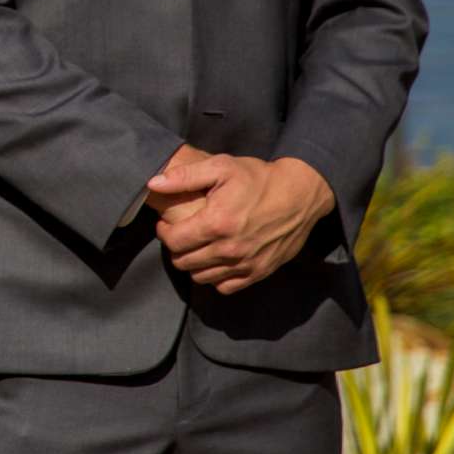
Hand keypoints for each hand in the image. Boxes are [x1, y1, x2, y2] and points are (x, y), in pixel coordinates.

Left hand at [150, 154, 336, 294]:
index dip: (163, 232)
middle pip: (184, 262)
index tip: (166, 224)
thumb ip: (184, 176)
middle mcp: (230, 249)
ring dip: (193, 264)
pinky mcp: (260, 272)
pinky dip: (215, 277)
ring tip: (196, 246)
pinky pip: (226, 287)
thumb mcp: (221, 167)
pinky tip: (215, 260)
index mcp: (217, 223)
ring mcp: (246, 264)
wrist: (300, 193)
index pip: (173, 242)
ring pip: (201, 277)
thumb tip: (152, 183)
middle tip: (180, 234)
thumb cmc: (258, 178)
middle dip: (176, 248)